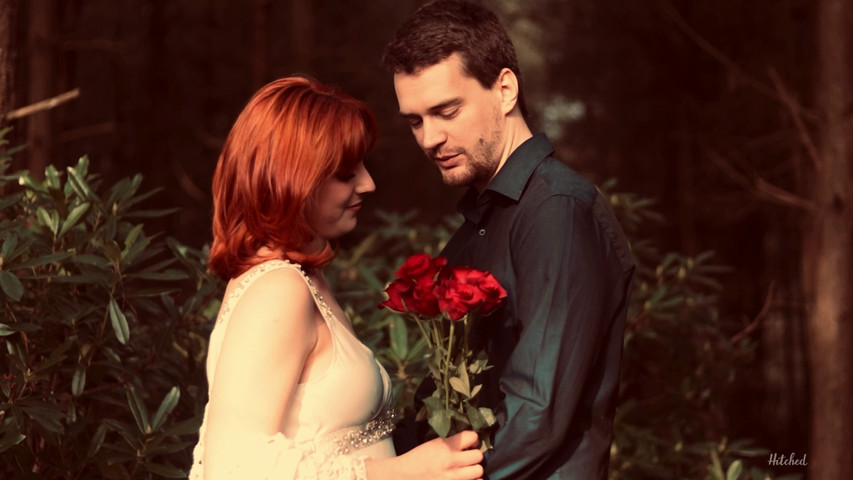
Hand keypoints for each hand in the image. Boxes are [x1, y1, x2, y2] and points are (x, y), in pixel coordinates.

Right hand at [367, 430, 483, 479]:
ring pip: (479, 471)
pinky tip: (466, 479)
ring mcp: (454, 477)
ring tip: (467, 470)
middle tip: (467, 458)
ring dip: (474, 470)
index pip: (472, 437)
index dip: (473, 440)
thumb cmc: (416, 460)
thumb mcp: (433, 445)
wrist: (403, 476)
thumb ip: (450, 443)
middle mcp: (452, 461)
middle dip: (473, 456)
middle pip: (478, 456)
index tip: (470, 444)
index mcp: (445, 446)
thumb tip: (468, 443)